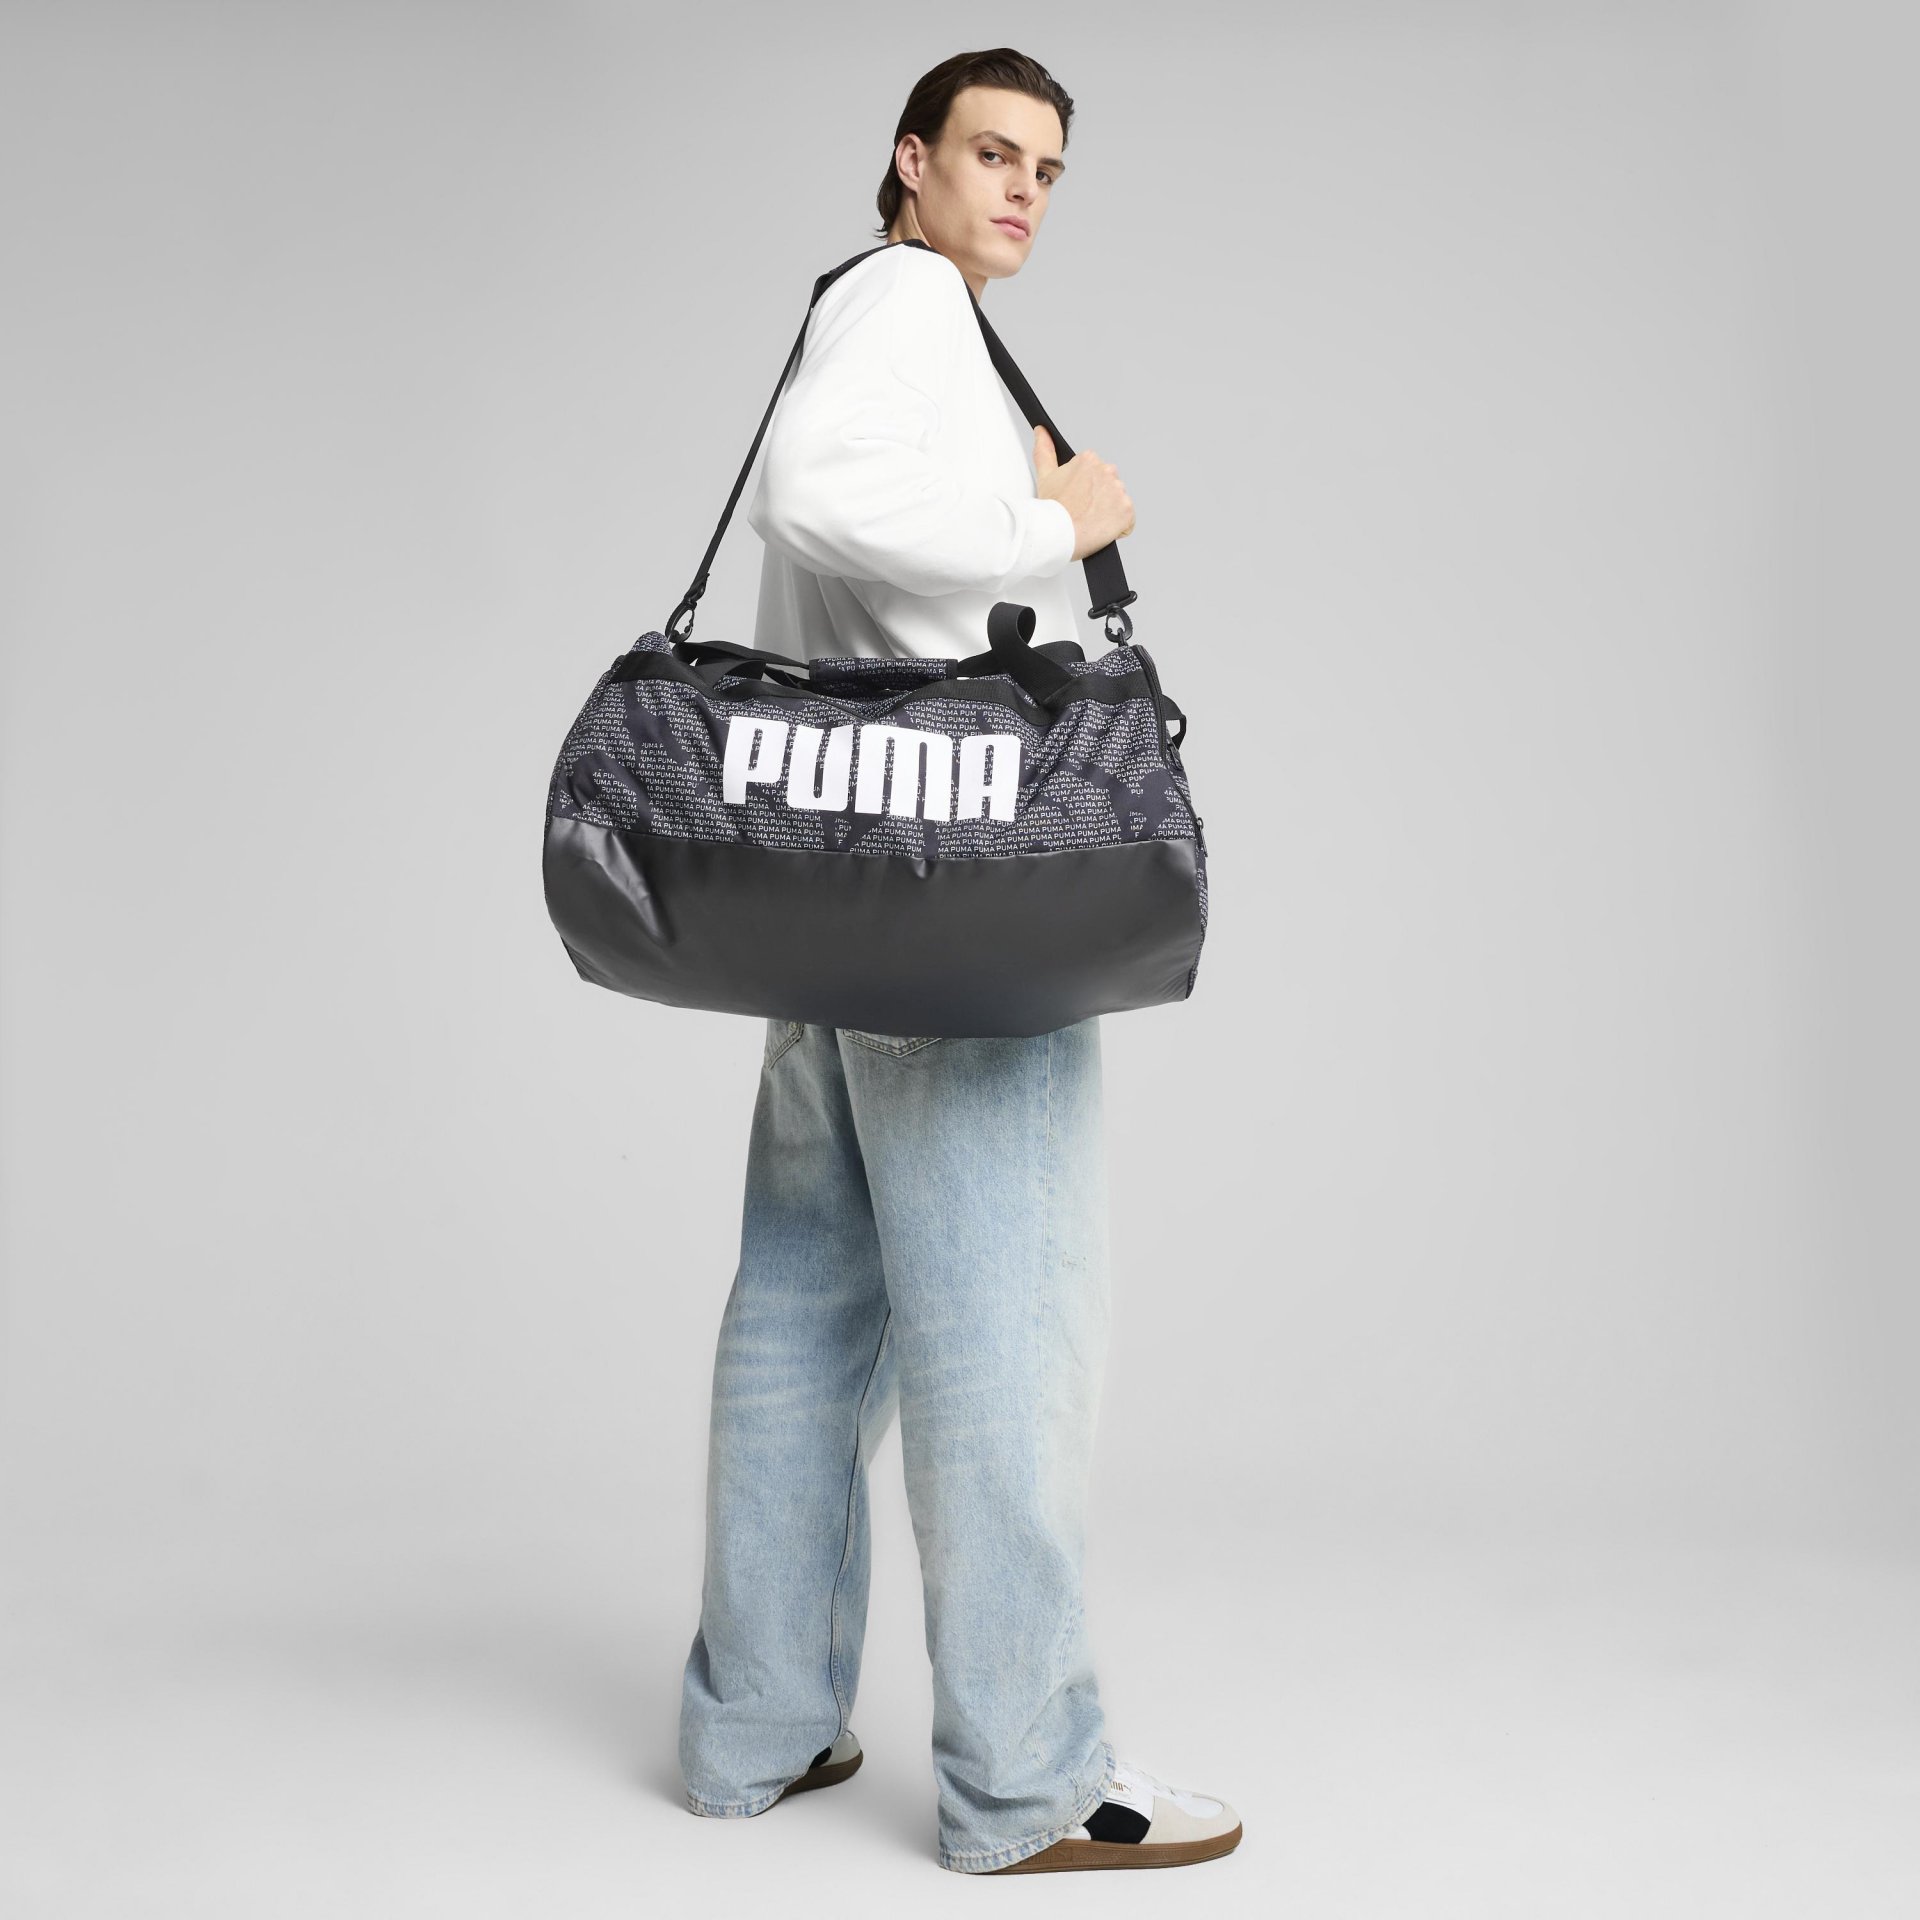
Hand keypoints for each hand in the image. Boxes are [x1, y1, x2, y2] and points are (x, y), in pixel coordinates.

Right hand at [1033, 424, 1133, 560]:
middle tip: (1082, 511)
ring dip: (1108, 514)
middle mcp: (1108, 471)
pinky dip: (1117, 529)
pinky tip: (1100, 529)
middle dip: (1099, 499)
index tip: (1075, 498)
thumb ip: (1045, 450)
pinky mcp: (1127, 511)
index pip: (1096, 474)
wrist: (1057, 534)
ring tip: (1090, 521)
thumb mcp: (1045, 475)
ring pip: (1118, 504)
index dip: (1085, 490)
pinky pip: (1127, 522)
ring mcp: (1119, 491)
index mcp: (1090, 460)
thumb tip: (1042, 431)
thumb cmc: (1051, 509)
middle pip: (1109, 487)